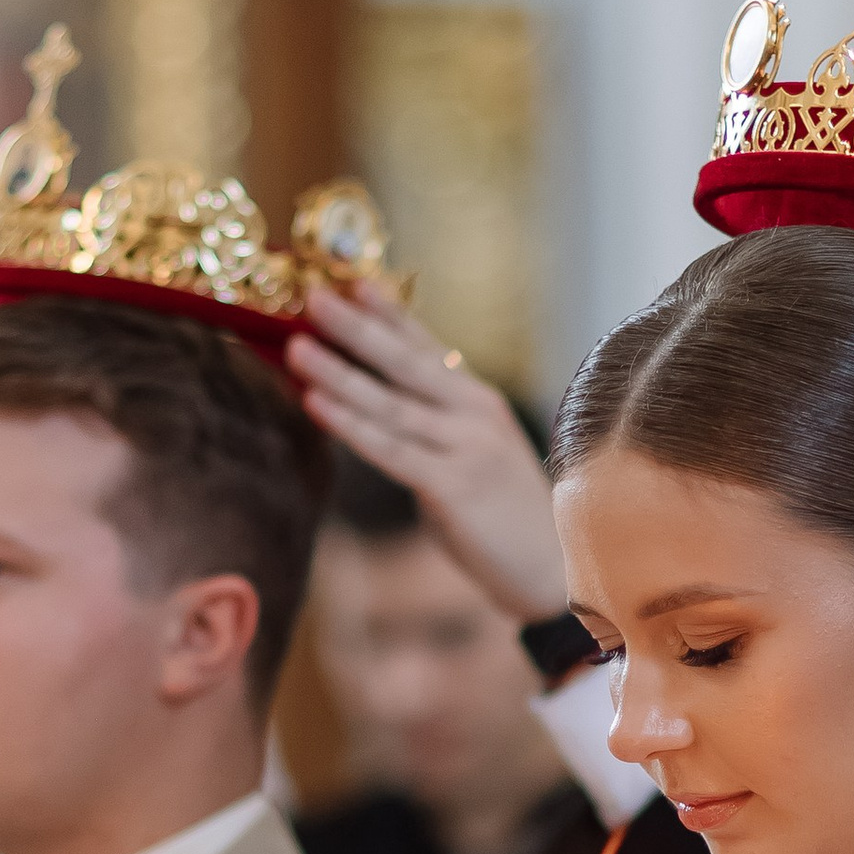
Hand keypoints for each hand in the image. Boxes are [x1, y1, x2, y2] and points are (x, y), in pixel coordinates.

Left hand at [285, 278, 570, 620]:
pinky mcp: (453, 487)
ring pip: (389, 403)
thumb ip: (438, 432)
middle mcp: (475, 415)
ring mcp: (466, 448)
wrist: (558, 572)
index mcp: (481, 404)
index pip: (428, 348)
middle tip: (313, 296)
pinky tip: (316, 404)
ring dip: (339, 373)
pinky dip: (350, 425)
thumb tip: (385, 414)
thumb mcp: (478, 460)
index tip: (353, 281)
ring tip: (296, 347)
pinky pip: (390, 450)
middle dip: (356, 327)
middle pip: (405, 363)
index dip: (390, 314)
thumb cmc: (510, 521)